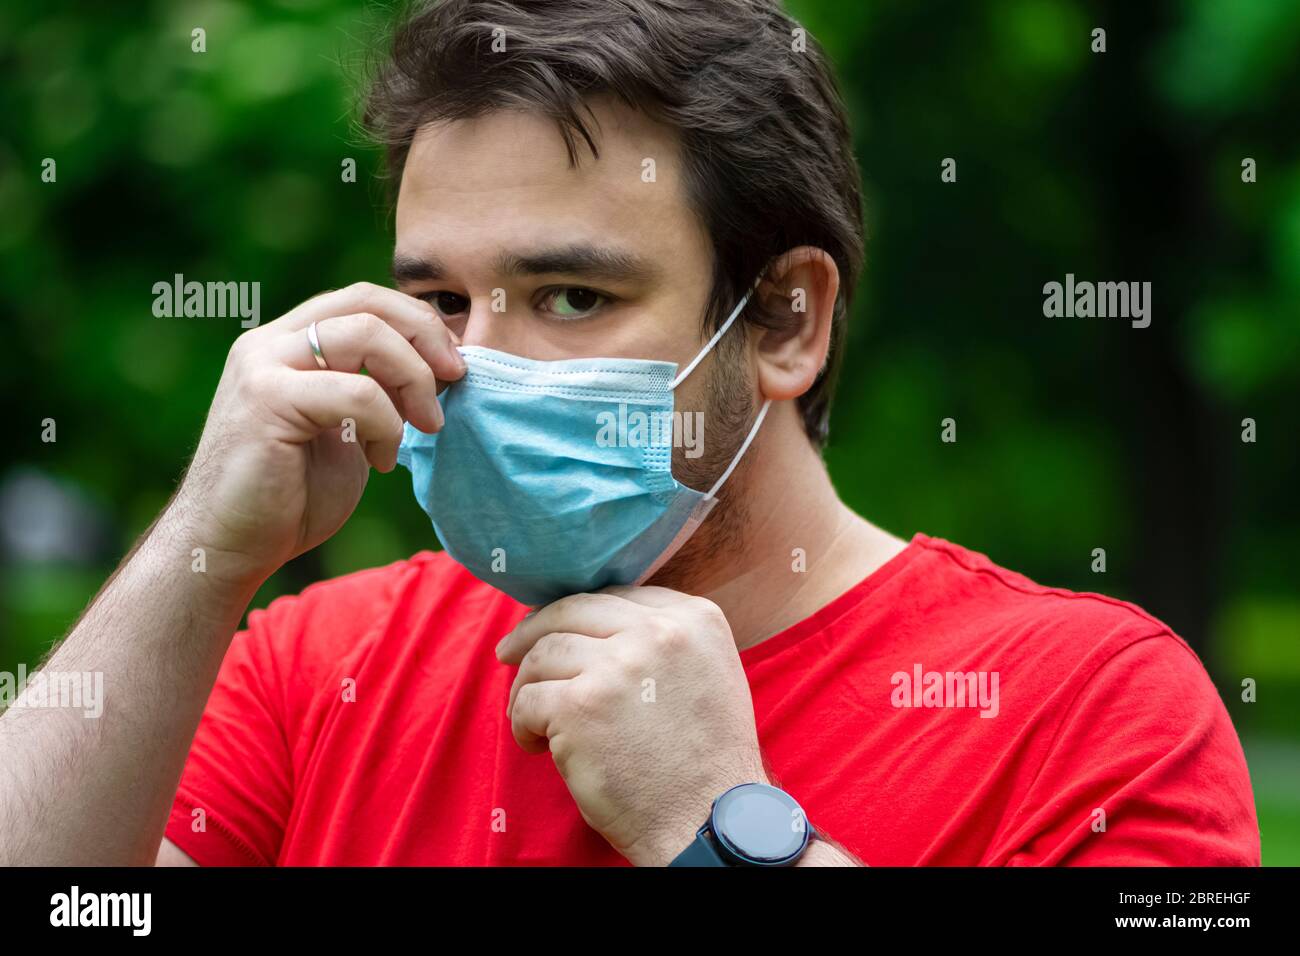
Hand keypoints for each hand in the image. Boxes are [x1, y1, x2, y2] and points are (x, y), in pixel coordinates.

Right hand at [171, 282, 464, 585]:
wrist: (230, 546)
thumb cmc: (290, 497)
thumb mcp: (346, 431)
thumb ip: (375, 392)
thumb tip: (437, 368)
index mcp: (287, 343)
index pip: (363, 299)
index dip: (418, 322)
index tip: (453, 365)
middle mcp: (270, 342)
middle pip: (367, 302)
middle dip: (426, 336)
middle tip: (456, 379)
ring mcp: (263, 365)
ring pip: (366, 334)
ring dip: (414, 379)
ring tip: (426, 426)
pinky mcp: (266, 399)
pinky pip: (357, 391)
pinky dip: (387, 424)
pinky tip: (382, 461)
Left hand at [496, 586, 768, 865]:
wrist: (708, 822)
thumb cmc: (706, 762)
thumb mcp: (710, 675)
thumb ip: (668, 643)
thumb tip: (601, 627)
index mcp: (694, 620)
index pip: (618, 596)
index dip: (580, 615)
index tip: (558, 630)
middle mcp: (658, 632)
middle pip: (573, 610)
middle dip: (532, 630)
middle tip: (509, 652)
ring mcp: (616, 666)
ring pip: (543, 654)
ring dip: (528, 687)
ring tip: (535, 720)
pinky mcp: (580, 706)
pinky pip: (528, 700)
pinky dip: (522, 723)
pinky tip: (537, 746)